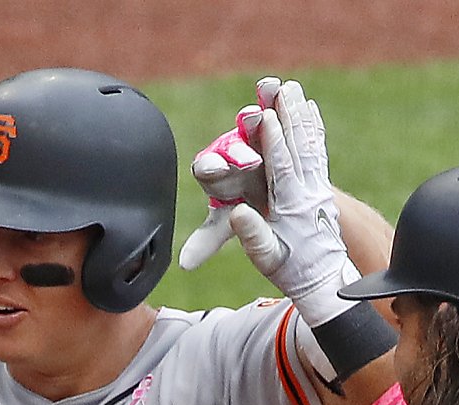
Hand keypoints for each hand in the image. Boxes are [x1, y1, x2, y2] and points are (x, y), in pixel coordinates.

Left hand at [178, 106, 268, 270]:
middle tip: (250, 152)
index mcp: (216, 176)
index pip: (207, 170)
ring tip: (262, 102)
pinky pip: (267, 104)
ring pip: (247, 121)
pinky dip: (270, 95)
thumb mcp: (228, 226)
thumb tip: (183, 265)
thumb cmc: (247, 211)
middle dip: (239, 146)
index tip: (219, 168)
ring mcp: (247, 134)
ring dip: (254, 110)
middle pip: (229, 144)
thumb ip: (207, 240)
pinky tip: (275, 85)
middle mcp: (228, 151)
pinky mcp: (267, 119)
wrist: (273, 192)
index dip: (212, 167)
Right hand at [228, 77, 357, 325]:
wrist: (324, 281)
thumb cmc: (289, 271)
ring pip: (309, 145)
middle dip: (289, 116)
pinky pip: (317, 153)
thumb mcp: (266, 258)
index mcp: (292, 206)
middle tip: (283, 89)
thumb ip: (252, 234)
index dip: (273, 141)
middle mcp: (309, 192)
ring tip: (295, 91)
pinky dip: (313, 130)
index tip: (266, 116)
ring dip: (301, 116)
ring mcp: (318, 188)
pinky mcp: (322, 189)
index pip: (281, 167)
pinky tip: (311, 111)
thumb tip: (236, 213)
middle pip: (298, 147)